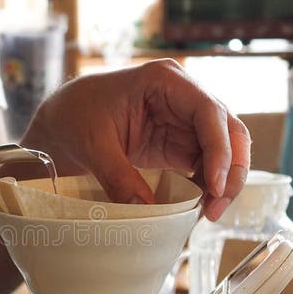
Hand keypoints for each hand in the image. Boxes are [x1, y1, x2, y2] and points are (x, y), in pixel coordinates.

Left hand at [22, 59, 249, 221]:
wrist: (61, 120)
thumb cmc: (74, 116)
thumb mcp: (92, 145)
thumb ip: (119, 177)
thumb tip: (147, 211)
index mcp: (165, 80)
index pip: (208, 111)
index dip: (219, 149)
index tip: (214, 186)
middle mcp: (183, 96)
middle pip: (228, 131)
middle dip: (231, 170)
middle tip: (216, 208)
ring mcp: (184, 120)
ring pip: (224, 150)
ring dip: (223, 182)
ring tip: (208, 213)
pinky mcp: (178, 143)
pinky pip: (206, 164)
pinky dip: (207, 186)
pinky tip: (198, 207)